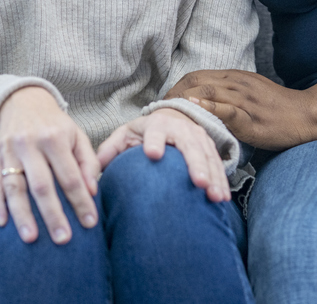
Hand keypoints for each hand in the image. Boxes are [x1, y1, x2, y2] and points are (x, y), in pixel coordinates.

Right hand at [0, 86, 100, 244]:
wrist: (21, 101)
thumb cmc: (54, 124)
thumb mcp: (77, 135)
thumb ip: (87, 162)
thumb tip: (92, 190)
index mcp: (55, 138)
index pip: (70, 176)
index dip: (81, 200)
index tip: (90, 222)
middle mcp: (30, 144)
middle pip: (41, 185)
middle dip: (53, 214)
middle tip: (63, 239)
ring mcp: (9, 151)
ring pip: (14, 187)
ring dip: (22, 215)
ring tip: (31, 238)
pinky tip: (3, 223)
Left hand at [96, 108, 229, 202]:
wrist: (171, 118)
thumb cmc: (143, 133)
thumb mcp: (125, 135)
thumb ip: (110, 150)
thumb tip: (95, 169)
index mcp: (156, 124)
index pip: (154, 131)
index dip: (154, 141)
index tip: (153, 154)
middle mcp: (180, 128)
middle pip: (189, 145)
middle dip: (195, 164)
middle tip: (197, 183)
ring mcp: (198, 137)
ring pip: (207, 156)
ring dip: (212, 176)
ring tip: (213, 196)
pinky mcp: (209, 146)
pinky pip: (217, 164)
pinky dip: (221, 180)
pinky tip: (221, 198)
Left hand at [169, 69, 316, 150]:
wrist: (307, 114)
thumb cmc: (279, 109)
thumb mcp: (250, 95)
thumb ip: (229, 96)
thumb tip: (205, 105)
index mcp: (234, 77)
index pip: (195, 76)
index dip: (175, 88)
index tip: (164, 103)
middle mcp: (236, 83)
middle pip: (194, 82)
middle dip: (172, 96)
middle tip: (158, 112)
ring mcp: (243, 98)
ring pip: (206, 93)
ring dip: (182, 103)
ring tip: (167, 116)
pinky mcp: (251, 116)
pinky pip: (227, 110)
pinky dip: (208, 109)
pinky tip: (194, 113)